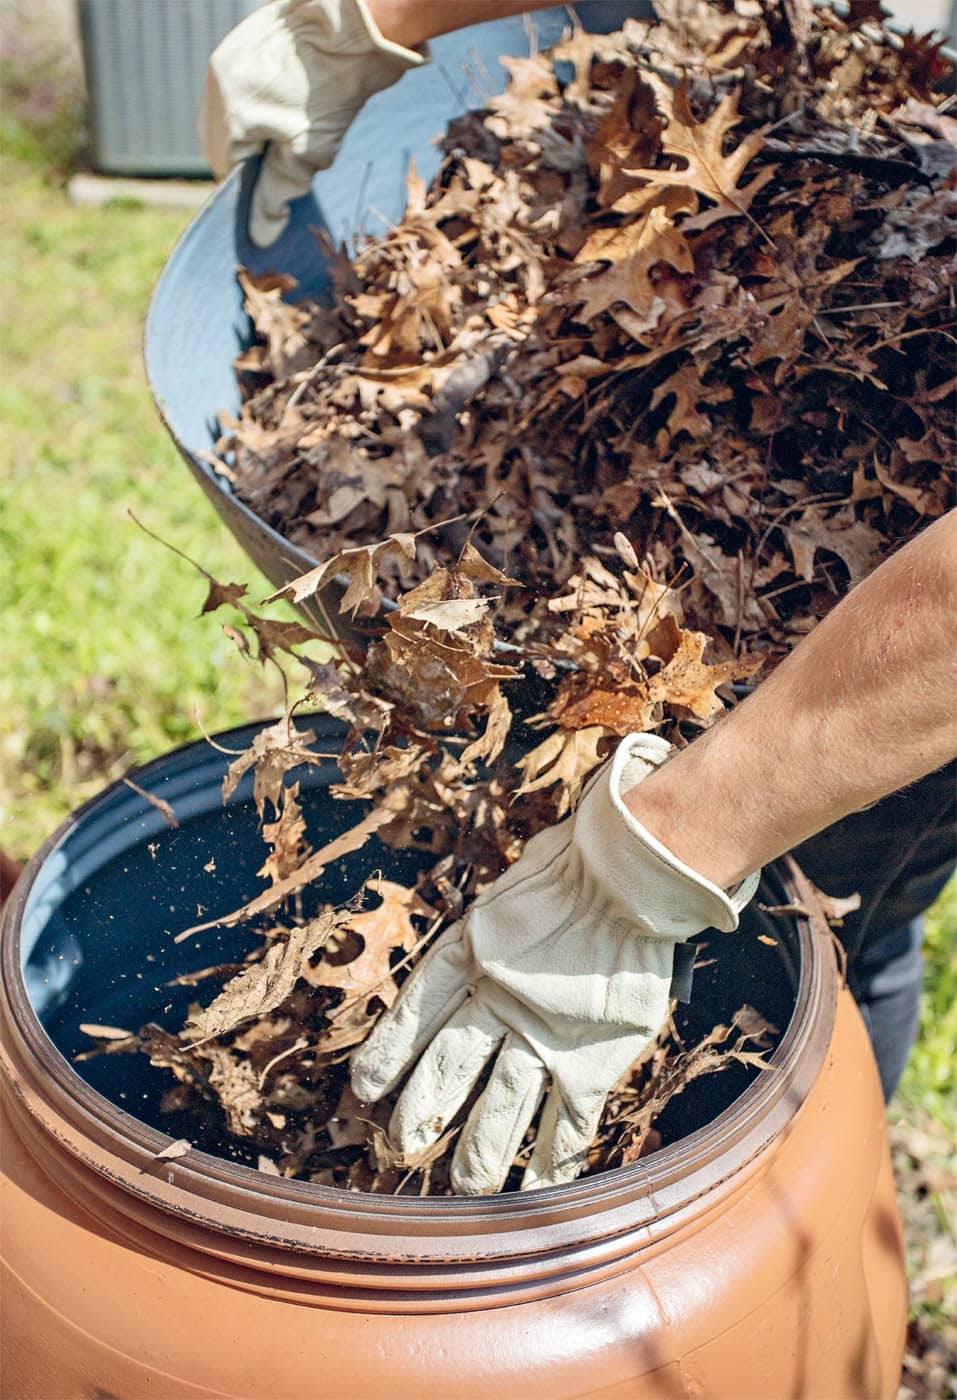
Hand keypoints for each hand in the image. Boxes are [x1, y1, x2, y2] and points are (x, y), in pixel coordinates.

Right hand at [199, 0, 426, 246]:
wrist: (355, 28)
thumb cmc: (332, 93)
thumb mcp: (307, 154)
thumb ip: (277, 195)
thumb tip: (261, 236)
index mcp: (228, 115)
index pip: (224, 169)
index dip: (250, 184)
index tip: (276, 184)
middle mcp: (216, 83)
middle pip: (220, 139)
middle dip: (248, 155)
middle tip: (285, 155)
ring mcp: (225, 57)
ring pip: (226, 111)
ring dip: (249, 126)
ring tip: (288, 123)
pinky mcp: (239, 41)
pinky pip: (235, 85)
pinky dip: (254, 100)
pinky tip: (285, 98)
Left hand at [351, 734, 758, 1194]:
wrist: (632, 878)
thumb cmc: (571, 873)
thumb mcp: (507, 897)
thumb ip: (485, 940)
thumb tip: (469, 971)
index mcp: (471, 953)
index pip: (416, 1012)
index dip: (389, 1053)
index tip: (365, 1088)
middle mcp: (498, 1000)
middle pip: (448, 1067)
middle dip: (422, 1112)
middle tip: (402, 1147)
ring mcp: (545, 1036)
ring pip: (501, 1107)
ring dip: (479, 1154)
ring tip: (463, 1186)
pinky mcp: (592, 1060)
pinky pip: (568, 1123)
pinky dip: (554, 1160)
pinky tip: (539, 1189)